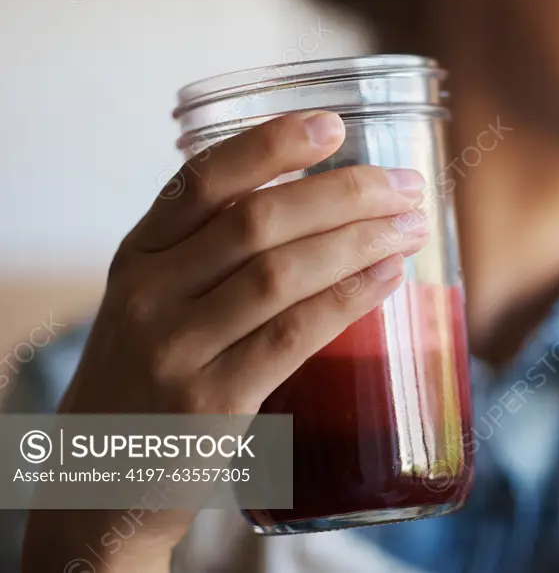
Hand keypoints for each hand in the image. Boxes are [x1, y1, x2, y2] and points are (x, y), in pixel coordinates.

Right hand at [22, 111, 428, 571]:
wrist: (101, 480)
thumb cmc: (151, 375)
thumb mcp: (157, 301)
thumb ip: (213, 252)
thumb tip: (322, 201)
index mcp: (139, 253)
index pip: (203, 179)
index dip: (272, 143)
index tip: (334, 125)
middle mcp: (150, 293)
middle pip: (258, 219)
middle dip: (345, 193)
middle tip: (406, 186)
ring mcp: (176, 349)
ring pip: (282, 273)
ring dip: (360, 241)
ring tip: (411, 226)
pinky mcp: (212, 402)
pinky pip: (294, 336)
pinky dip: (348, 300)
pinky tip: (388, 278)